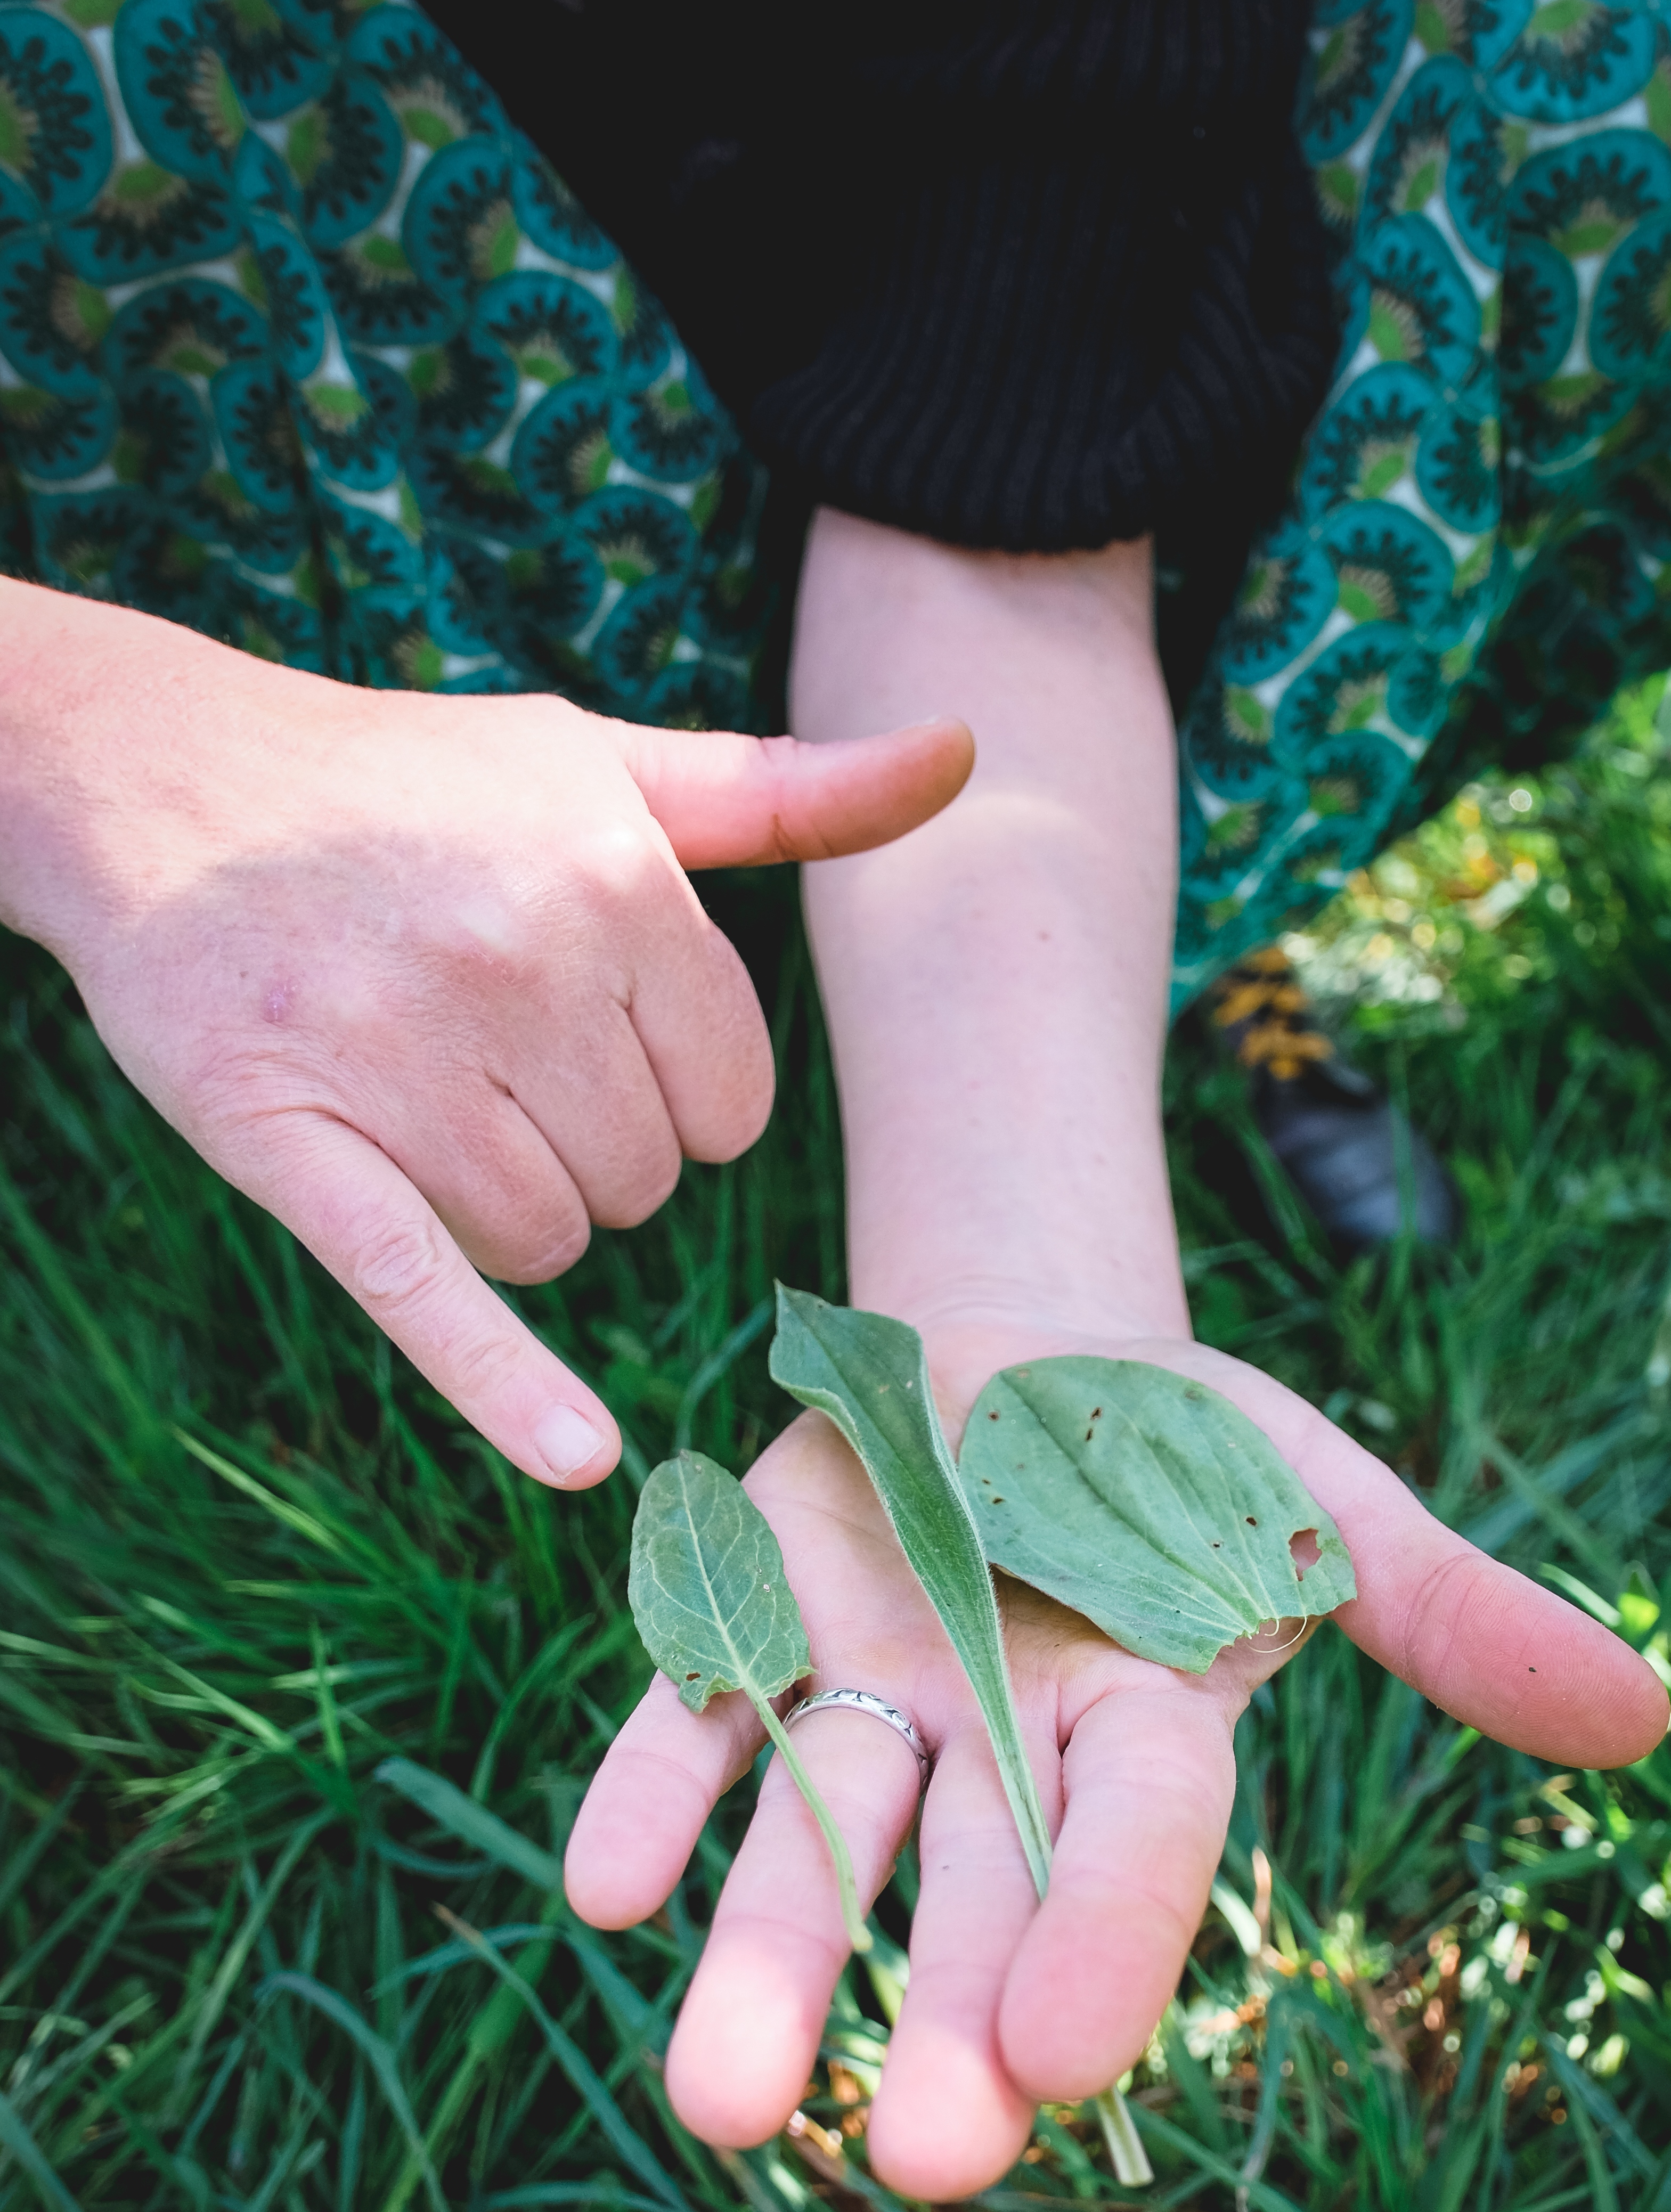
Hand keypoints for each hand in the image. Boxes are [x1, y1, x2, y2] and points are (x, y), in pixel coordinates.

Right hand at [0, 582, 971, 1485]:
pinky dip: (506, 1388)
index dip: (679, 1101)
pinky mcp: (292, 1138)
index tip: (598, 1045)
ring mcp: (400, 1055)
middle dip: (590, 1151)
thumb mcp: (601, 763)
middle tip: (488, 1057)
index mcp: (616, 878)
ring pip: (546, 1241)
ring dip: (509, 1212)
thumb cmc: (410, 784)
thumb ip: (785, 793)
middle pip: (643, 1180)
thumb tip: (963, 753)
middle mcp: (519, 961)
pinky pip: (428, 1289)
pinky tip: (580, 1458)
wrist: (166, 780)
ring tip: (425, 1104)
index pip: (732, 1103)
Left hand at [566, 1313, 1669, 2199]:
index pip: (1132, 1850)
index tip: (1061, 2072)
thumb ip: (1447, 1613)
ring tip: (719, 2107)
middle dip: (943, 2020)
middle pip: (971, 1896)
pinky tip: (603, 1885)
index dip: (1104, 1944)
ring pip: (813, 1850)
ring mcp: (864, 1695)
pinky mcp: (746, 1628)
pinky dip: (648, 1792)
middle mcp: (996, 1751)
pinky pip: (684, 1720)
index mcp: (1140, 1726)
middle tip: (915, 2168)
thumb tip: (1638, 1716)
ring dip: (762, 1968)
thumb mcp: (1320, 1501)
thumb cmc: (1182, 1446)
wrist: (1014, 1356)